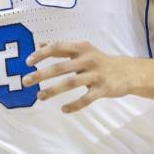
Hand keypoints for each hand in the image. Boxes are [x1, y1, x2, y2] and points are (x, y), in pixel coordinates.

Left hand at [22, 41, 136, 112]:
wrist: (128, 72)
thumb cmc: (99, 60)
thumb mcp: (82, 50)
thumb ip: (61, 48)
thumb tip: (39, 44)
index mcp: (81, 48)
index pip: (57, 47)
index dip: (41, 54)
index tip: (28, 62)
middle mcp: (87, 59)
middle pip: (61, 67)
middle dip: (41, 74)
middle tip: (26, 82)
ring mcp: (96, 74)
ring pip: (71, 83)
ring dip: (53, 90)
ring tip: (39, 96)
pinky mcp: (103, 89)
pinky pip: (86, 99)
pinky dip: (74, 105)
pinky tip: (63, 110)